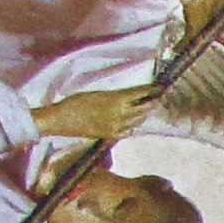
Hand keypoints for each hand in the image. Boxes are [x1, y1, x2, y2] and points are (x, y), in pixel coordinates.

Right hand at [28, 84, 153, 144]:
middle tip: (157, 98)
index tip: (160, 87)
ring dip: (144, 114)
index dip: (151, 90)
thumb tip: (127, 97)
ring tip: (147, 109)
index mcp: (116, 100)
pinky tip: (133, 124)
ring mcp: (116, 127)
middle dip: (151, 103)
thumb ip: (115, 97)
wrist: (62, 119)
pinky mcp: (110, 135)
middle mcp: (120, 114)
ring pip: (137, 121)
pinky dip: (132, 127)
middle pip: (143, 108)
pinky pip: (127, 132)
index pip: (139, 94)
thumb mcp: (98, 94)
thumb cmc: (76, 102)